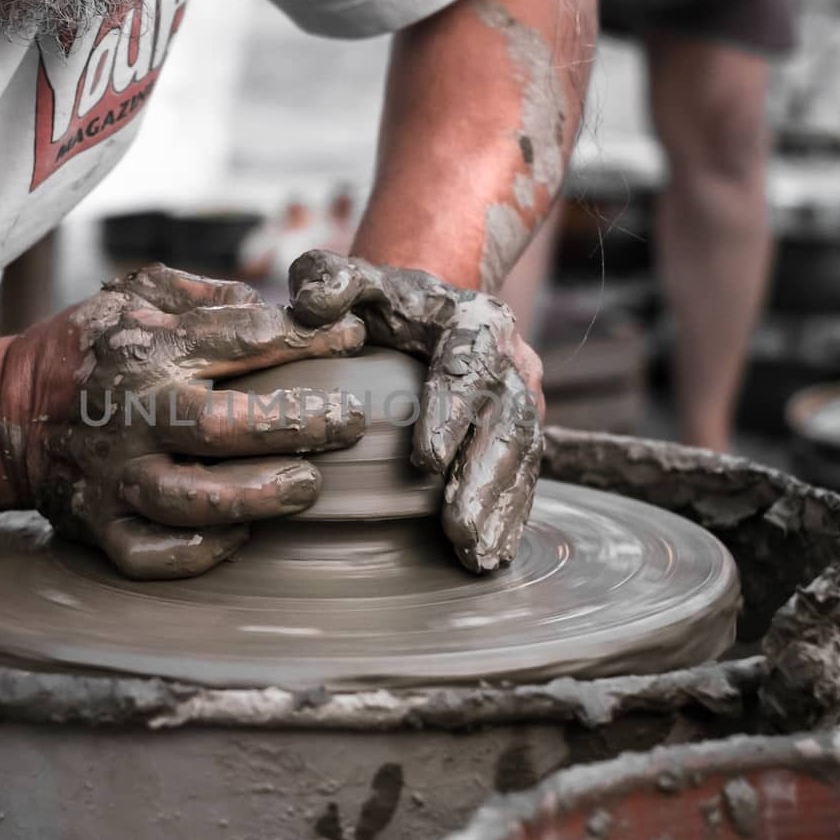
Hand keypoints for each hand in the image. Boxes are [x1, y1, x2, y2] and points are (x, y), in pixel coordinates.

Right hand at [0, 264, 365, 578]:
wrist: (6, 414)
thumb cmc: (92, 350)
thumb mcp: (137, 293)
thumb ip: (208, 295)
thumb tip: (282, 309)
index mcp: (148, 347)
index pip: (244, 339)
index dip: (310, 340)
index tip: (354, 344)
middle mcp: (133, 414)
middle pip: (225, 426)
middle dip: (298, 425)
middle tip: (349, 422)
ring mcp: (116, 476)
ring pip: (192, 501)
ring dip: (259, 496)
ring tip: (308, 486)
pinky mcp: (100, 525)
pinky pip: (151, 554)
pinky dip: (198, 552)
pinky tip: (240, 534)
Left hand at [289, 252, 542, 573]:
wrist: (429, 311)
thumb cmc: (383, 303)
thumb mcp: (354, 282)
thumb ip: (329, 281)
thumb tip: (313, 306)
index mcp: (473, 321)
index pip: (467, 365)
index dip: (452, 414)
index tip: (425, 463)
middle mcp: (510, 361)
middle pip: (507, 421)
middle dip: (482, 479)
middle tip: (456, 529)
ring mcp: (522, 400)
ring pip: (523, 456)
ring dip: (500, 508)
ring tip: (474, 556)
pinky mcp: (523, 434)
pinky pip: (526, 478)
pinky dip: (511, 518)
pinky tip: (492, 557)